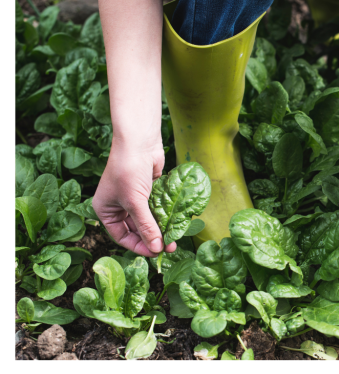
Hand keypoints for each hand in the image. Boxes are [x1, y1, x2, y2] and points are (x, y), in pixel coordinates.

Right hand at [94, 139, 174, 256]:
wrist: (140, 142)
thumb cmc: (129, 170)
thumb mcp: (135, 202)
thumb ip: (146, 226)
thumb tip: (156, 247)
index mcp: (106, 210)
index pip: (122, 236)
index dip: (138, 246)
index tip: (155, 253)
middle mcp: (118, 205)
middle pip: (136, 228)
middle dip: (152, 238)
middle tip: (168, 247)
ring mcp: (134, 196)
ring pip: (148, 218)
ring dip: (160, 228)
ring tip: (174, 238)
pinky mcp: (149, 189)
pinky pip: (156, 207)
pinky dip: (164, 214)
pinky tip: (174, 222)